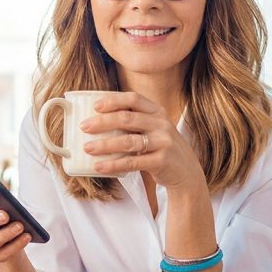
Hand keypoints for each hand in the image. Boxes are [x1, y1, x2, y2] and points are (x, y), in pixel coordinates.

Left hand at [79, 91, 205, 191]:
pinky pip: (132, 162)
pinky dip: (113, 164)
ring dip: (105, 145)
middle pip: (127, 119)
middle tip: (84, 127)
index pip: (134, 99)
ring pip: (128, 141)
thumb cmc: (161, 148)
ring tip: (87, 148)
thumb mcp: (154, 129)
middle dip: (103, 122)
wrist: (186, 172)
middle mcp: (161, 124)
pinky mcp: (162, 161)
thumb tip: (97, 120)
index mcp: (157, 112)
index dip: (113, 100)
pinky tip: (99, 166)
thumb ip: (134, 122)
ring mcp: (163, 142)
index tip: (95, 106)